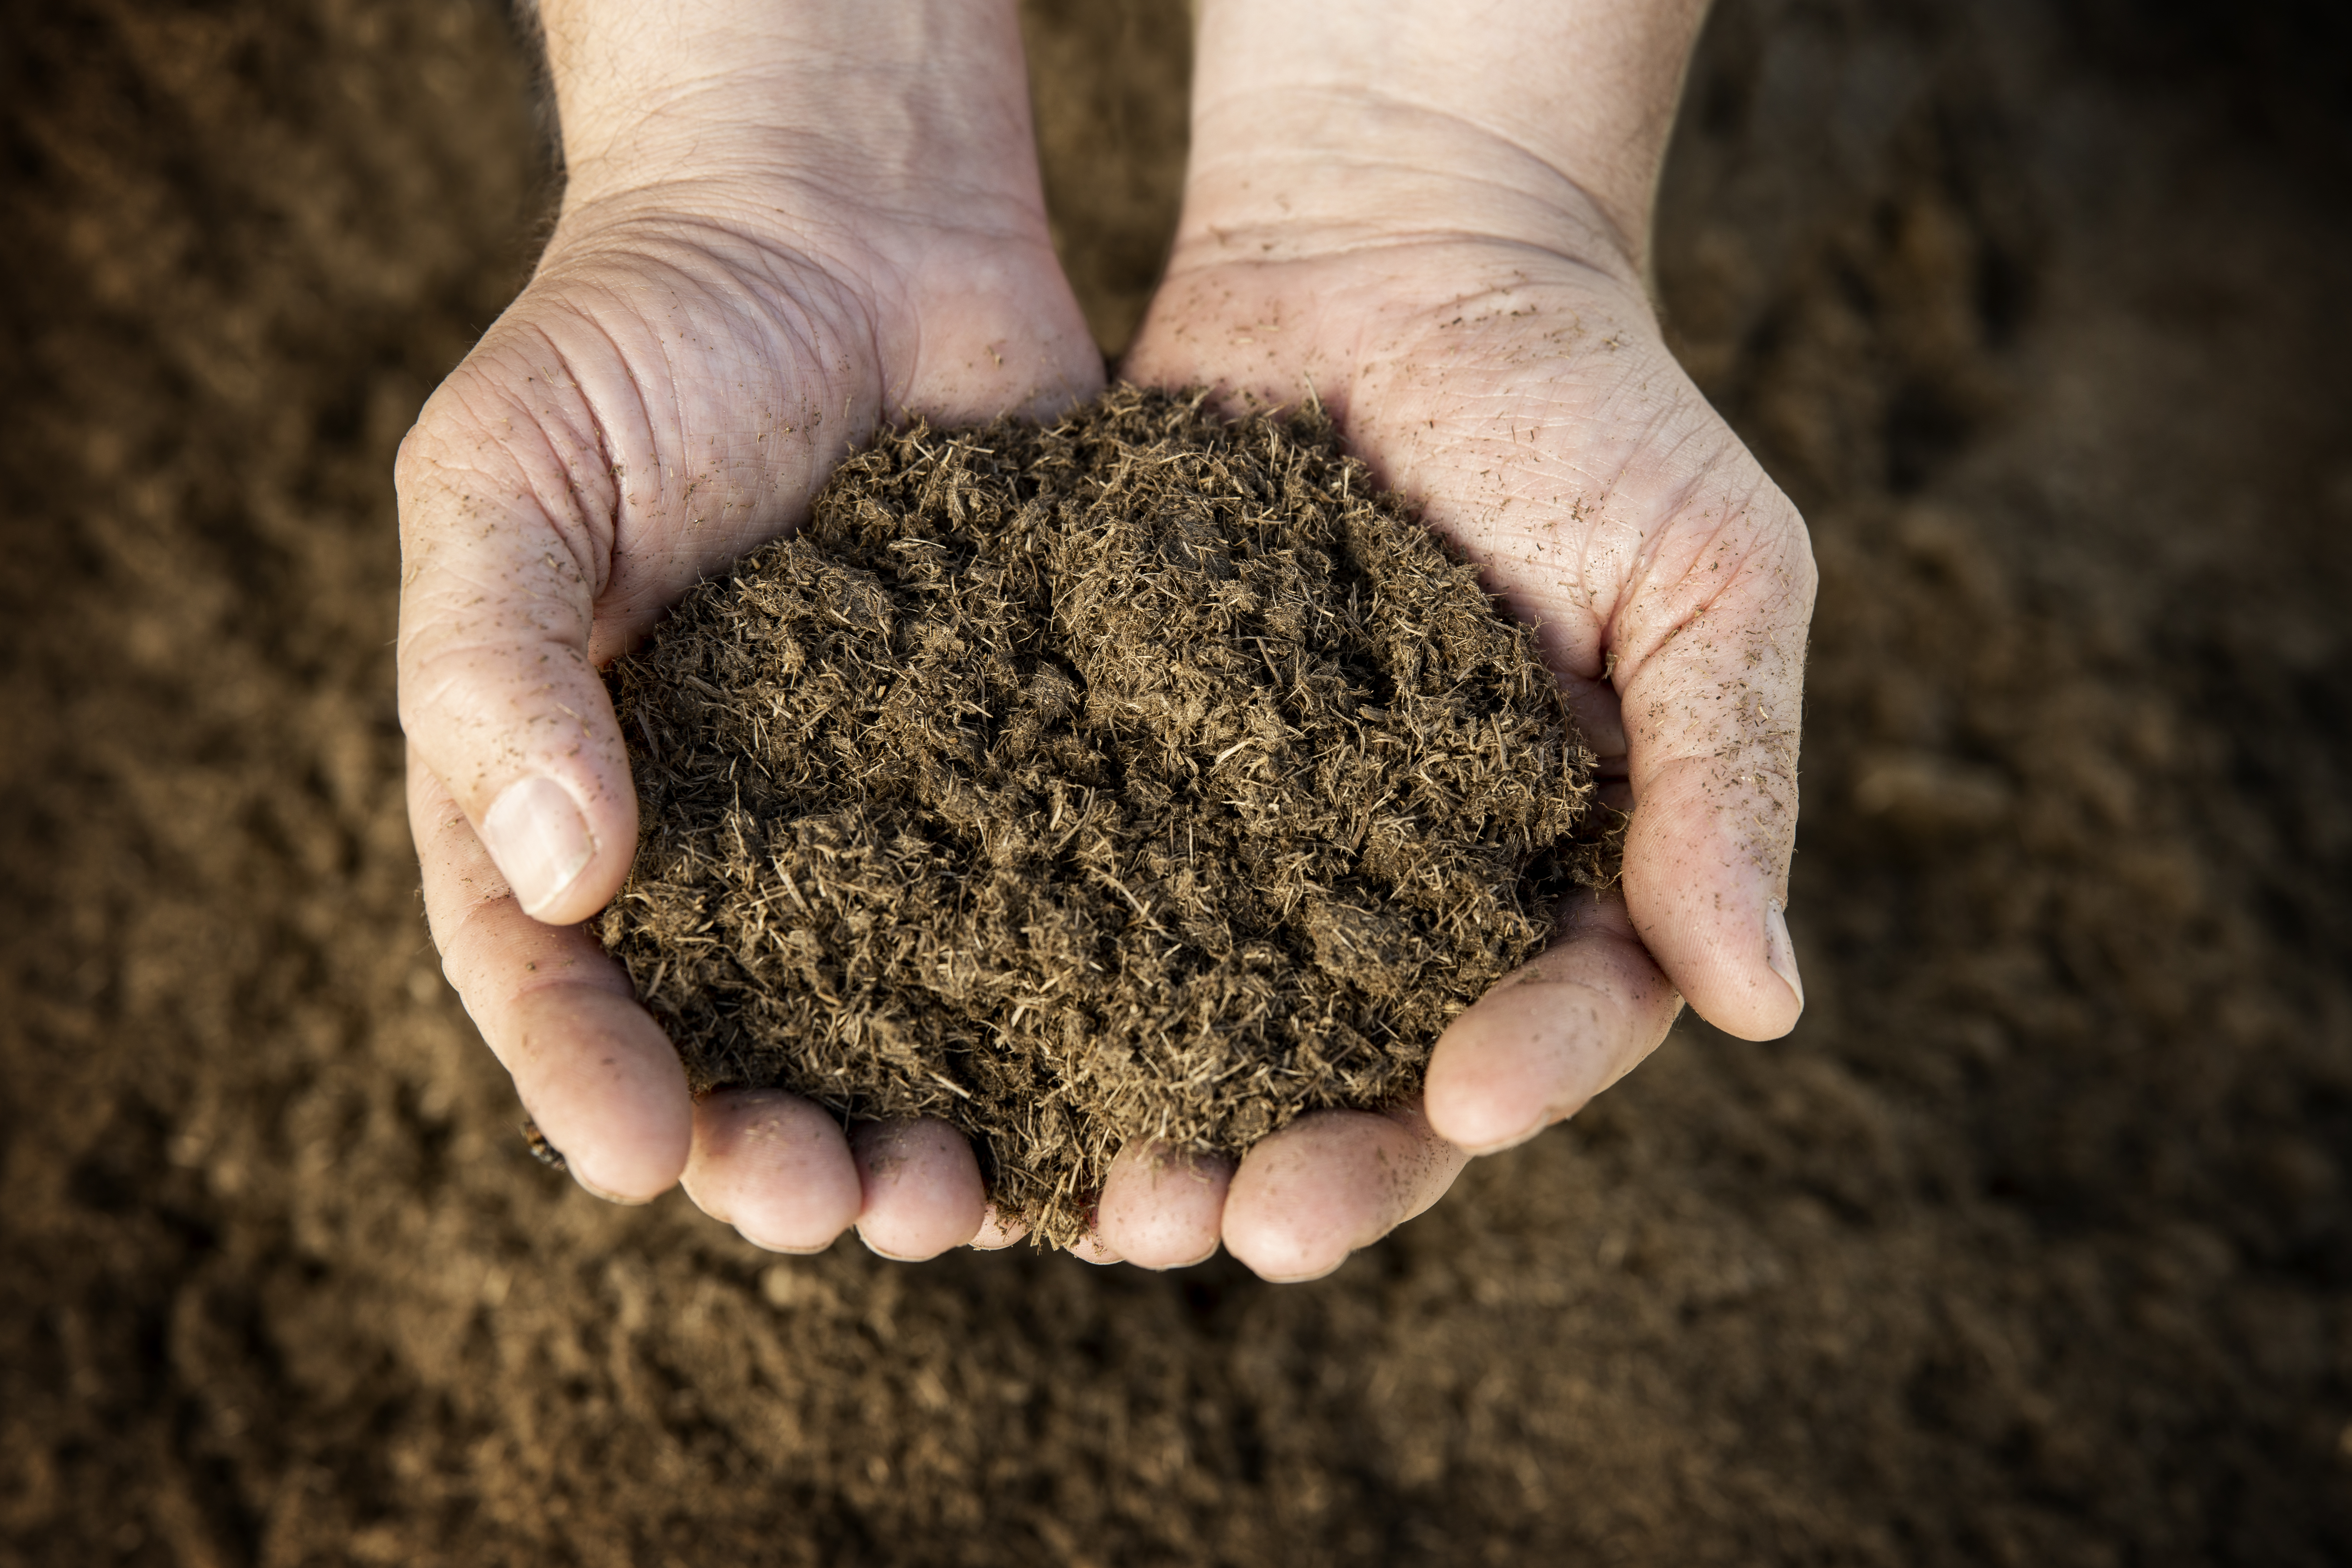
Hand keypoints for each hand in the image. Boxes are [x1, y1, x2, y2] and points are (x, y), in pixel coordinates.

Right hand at [398, 0, 1098, 1254]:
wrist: (840, 227)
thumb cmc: (632, 339)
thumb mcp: (508, 479)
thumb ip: (499, 668)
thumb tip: (559, 870)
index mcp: (577, 796)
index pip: (556, 978)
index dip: (591, 1078)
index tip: (640, 1155)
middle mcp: (738, 838)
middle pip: (747, 1042)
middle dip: (787, 1147)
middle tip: (834, 1206)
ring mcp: (891, 813)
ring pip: (913, 1018)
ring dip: (942, 1122)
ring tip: (979, 1196)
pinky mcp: (1033, 757)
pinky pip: (1057, 902)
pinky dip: (1087, 998)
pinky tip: (1124, 1070)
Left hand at [1083, 0, 1813, 1279]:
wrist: (1395, 251)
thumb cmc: (1591, 407)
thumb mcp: (1707, 579)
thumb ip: (1726, 783)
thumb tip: (1769, 1004)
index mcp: (1562, 871)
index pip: (1553, 1018)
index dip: (1516, 1073)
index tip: (1462, 1102)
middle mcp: (1403, 890)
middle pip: (1367, 1073)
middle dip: (1315, 1159)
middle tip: (1237, 1229)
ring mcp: (1258, 839)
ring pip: (1212, 1025)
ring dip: (1162, 1118)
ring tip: (1100, 1199)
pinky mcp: (1129, 766)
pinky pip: (1084, 895)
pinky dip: (1041, 978)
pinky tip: (984, 1050)